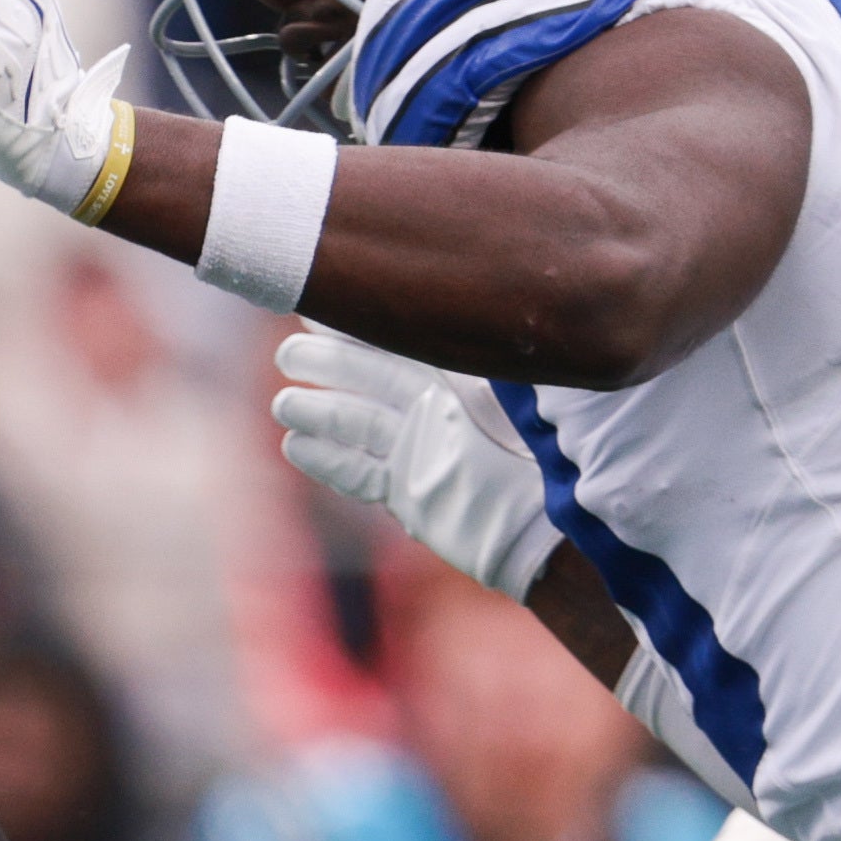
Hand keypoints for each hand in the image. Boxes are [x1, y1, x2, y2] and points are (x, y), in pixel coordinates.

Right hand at [273, 330, 563, 600]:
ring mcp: (422, 454)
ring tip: (284, 402)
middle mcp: (440, 412)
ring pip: (357, 425)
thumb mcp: (526, 393)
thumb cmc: (550, 458)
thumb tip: (457, 306)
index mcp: (467, 379)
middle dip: (329, 364)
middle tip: (289, 353)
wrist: (556, 534)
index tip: (325, 306)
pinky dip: (327, 461)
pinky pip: (359, 474)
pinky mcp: (411, 496)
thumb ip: (492, 353)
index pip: (406, 342)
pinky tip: (294, 446)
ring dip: (318, 412)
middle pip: (371, 379)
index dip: (365, 325)